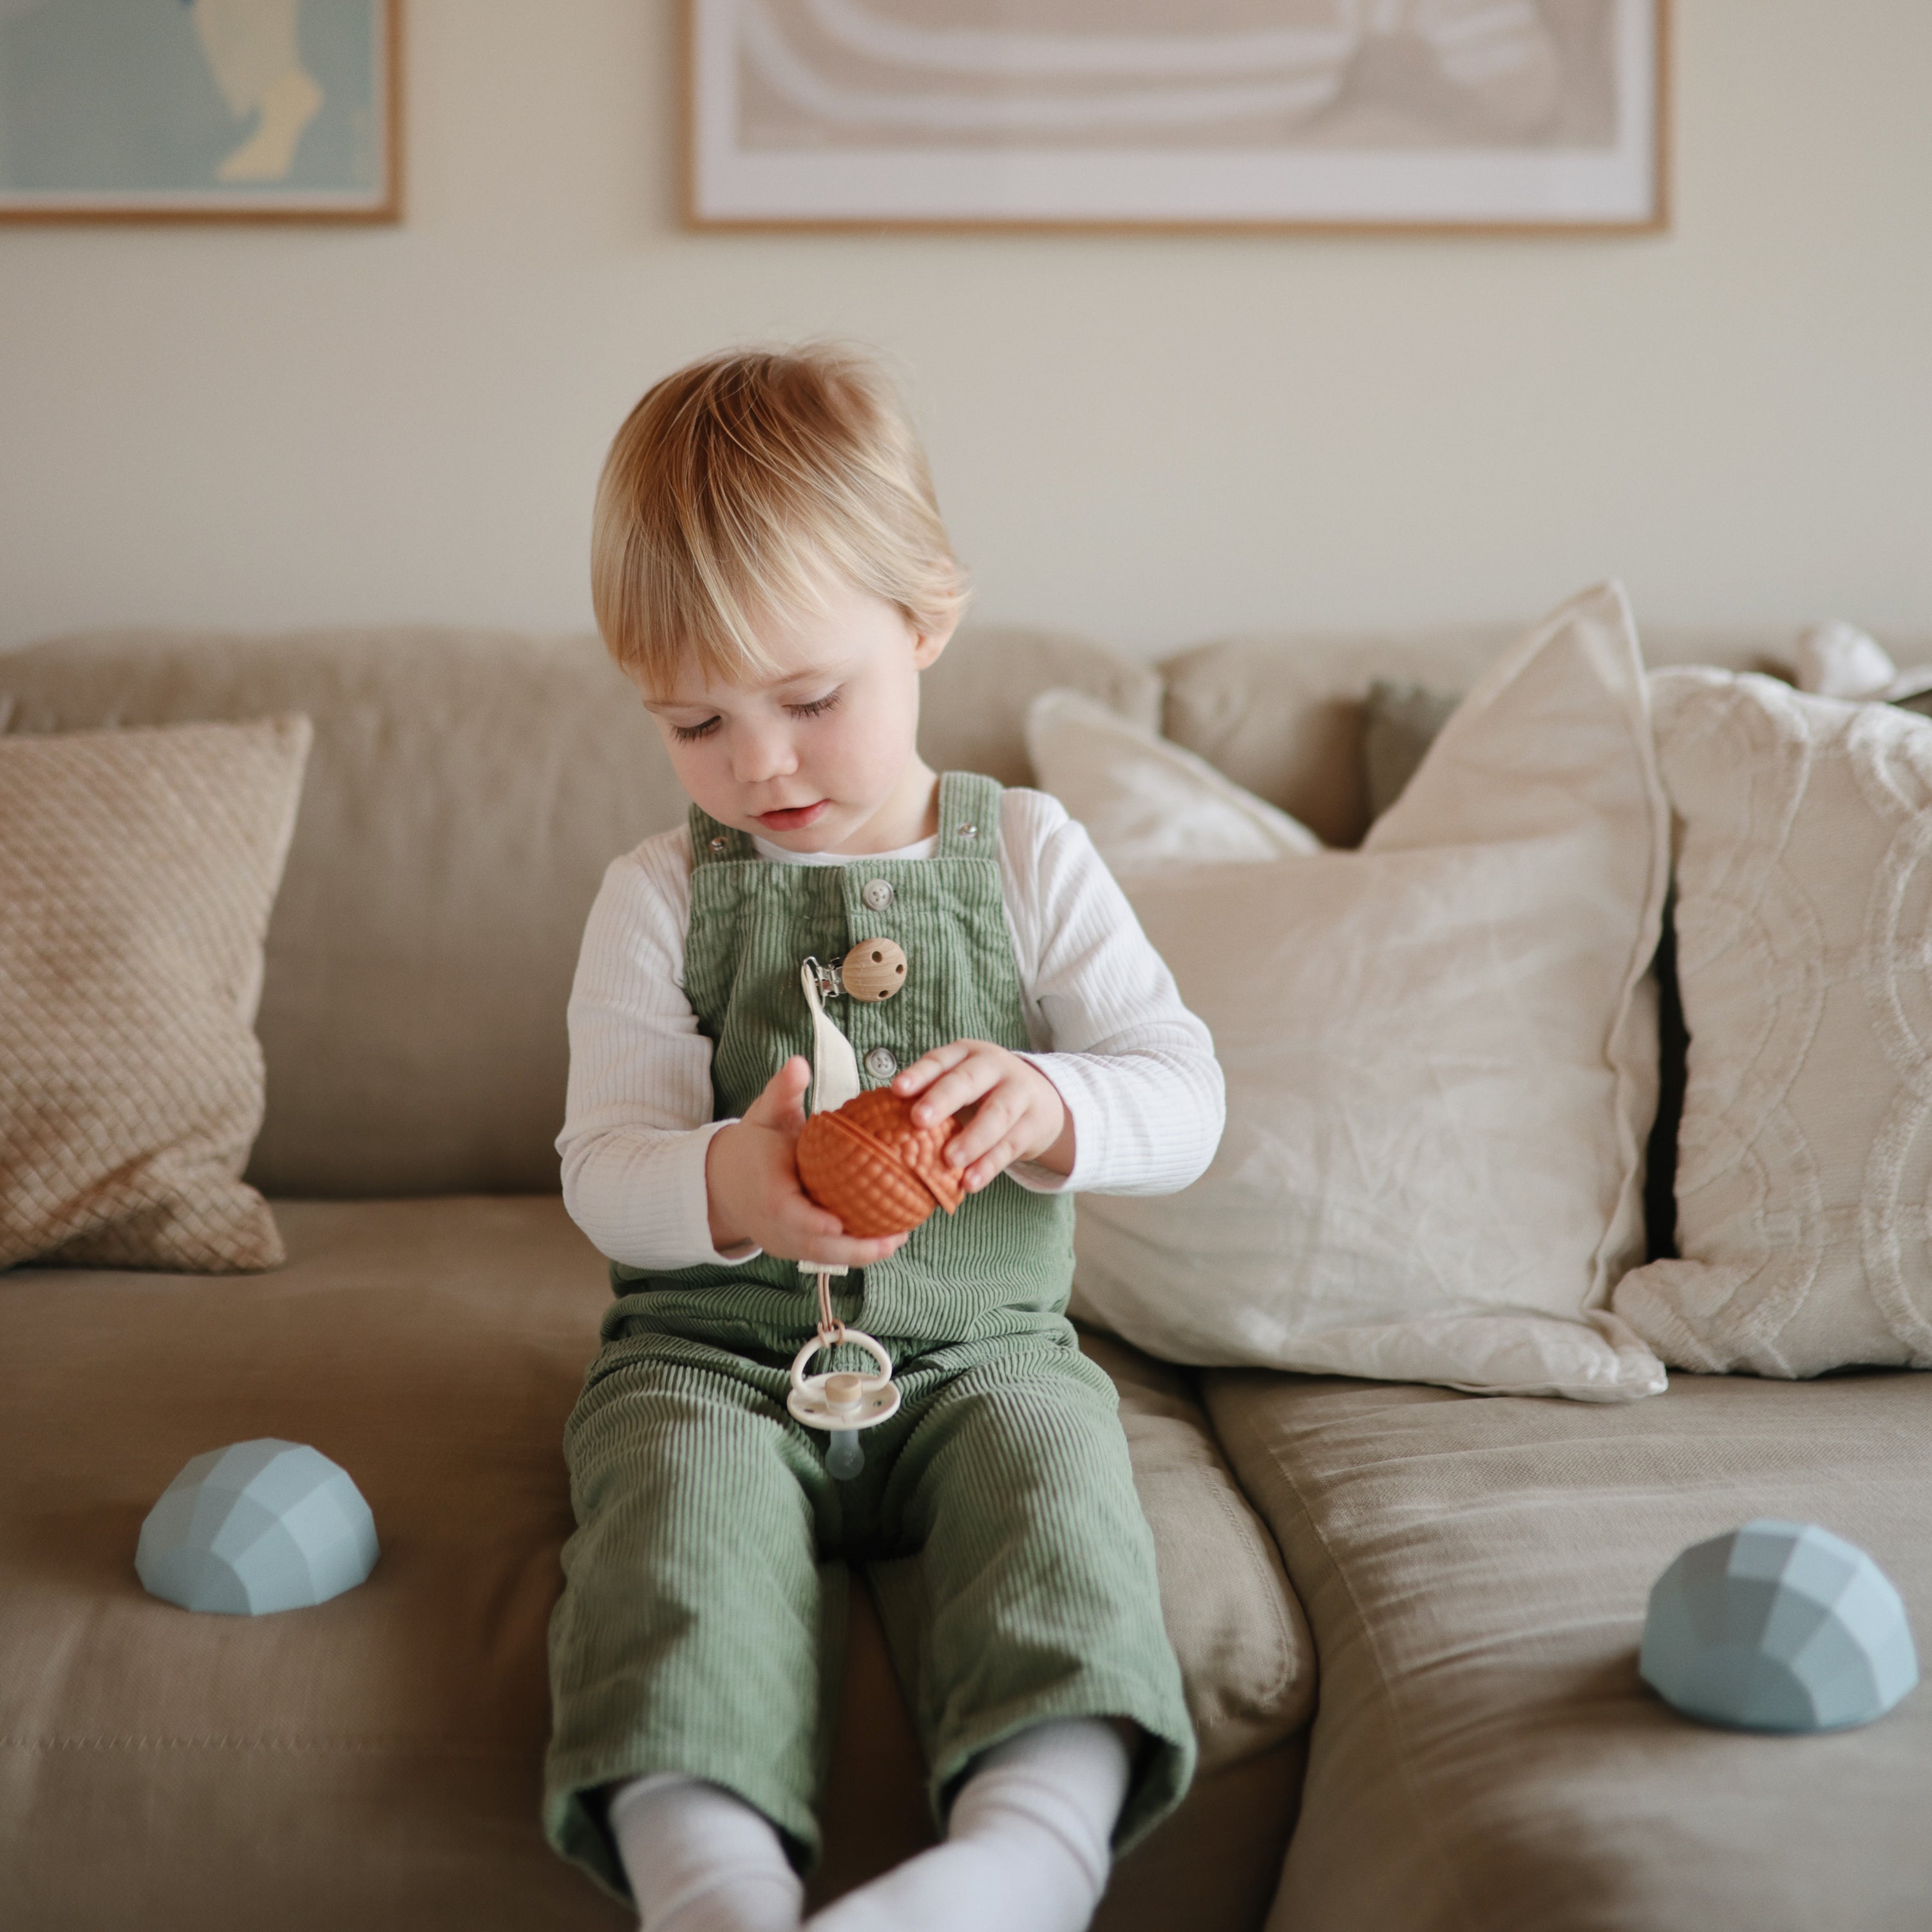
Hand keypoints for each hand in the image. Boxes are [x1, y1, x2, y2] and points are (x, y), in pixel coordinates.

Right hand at [705, 1057, 909, 1265]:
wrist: (722, 1181)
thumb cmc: (752, 1146)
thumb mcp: (765, 1115)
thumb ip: (782, 1091)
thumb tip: (798, 1063)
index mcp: (769, 1196)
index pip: (791, 1215)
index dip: (815, 1223)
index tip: (841, 1222)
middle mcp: (776, 1227)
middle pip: (817, 1247)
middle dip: (856, 1249)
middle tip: (896, 1237)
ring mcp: (784, 1243)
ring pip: (825, 1257)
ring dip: (862, 1254)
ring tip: (898, 1239)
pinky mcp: (794, 1249)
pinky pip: (826, 1255)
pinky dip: (852, 1251)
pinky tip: (884, 1238)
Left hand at [893, 1039, 1074, 1191]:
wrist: (1043, 1100)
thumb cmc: (983, 1093)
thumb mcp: (961, 1083)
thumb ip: (930, 1096)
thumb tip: (879, 1124)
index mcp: (967, 1054)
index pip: (940, 1060)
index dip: (919, 1074)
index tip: (896, 1090)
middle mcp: (994, 1067)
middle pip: (968, 1080)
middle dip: (943, 1099)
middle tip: (919, 1120)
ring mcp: (1018, 1094)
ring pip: (996, 1114)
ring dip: (972, 1138)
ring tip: (950, 1160)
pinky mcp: (1032, 1124)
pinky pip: (1010, 1146)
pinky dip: (989, 1166)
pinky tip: (970, 1183)